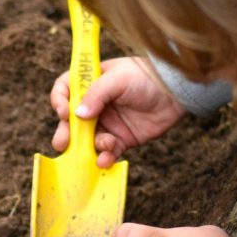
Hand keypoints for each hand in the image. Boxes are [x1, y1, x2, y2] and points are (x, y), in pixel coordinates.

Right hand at [50, 57, 186, 167]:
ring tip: (105, 144)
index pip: (65, 90)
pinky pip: (107, 151)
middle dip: (66, 134)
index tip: (63, 112)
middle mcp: (96, 105)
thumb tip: (76, 115)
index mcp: (91, 84)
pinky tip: (106, 160)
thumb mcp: (118, 79)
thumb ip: (96, 95)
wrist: (176, 92)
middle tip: (63, 143)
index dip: (59, 101)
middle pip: (71, 121)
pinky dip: (104, 157)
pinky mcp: (122, 139)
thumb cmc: (146, 77)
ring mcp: (108, 123)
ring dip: (90, 146)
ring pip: (88, 140)